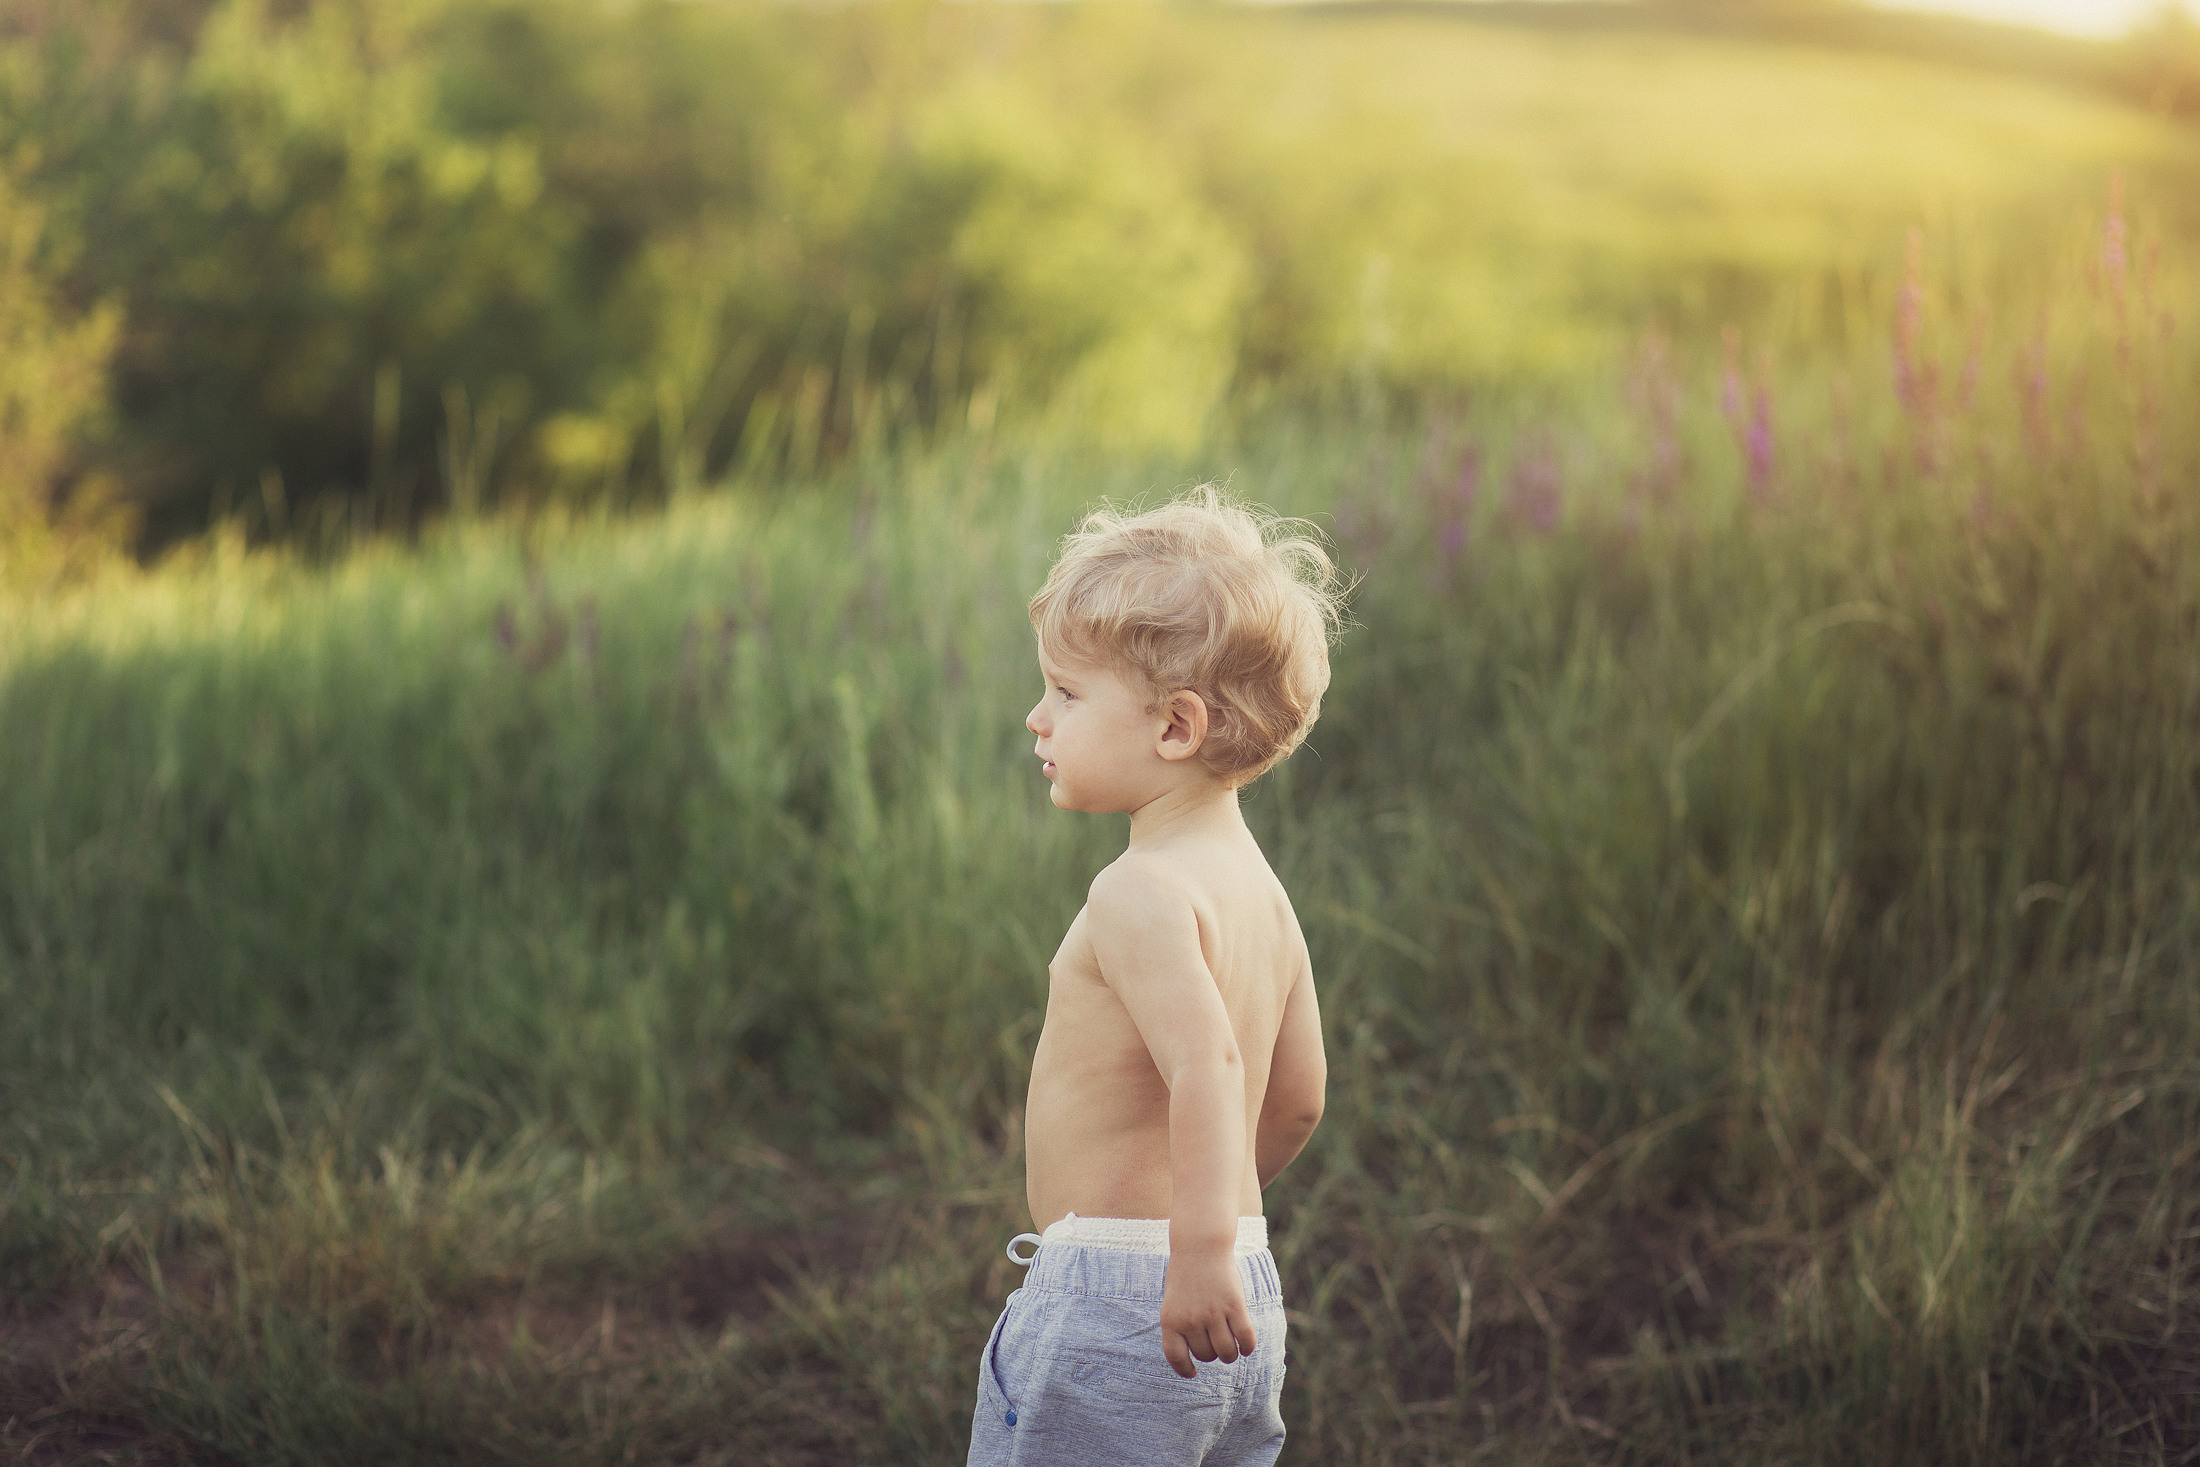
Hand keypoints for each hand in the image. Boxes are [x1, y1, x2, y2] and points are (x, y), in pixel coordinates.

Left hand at [1159, 1248, 1256, 1378]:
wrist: (1200, 1248)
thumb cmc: (1186, 1278)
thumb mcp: (1173, 1304)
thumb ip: (1180, 1329)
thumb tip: (1195, 1359)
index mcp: (1170, 1320)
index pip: (1176, 1357)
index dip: (1185, 1370)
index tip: (1193, 1373)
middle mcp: (1191, 1320)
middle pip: (1205, 1355)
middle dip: (1211, 1353)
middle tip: (1214, 1342)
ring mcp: (1213, 1313)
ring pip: (1226, 1352)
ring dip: (1230, 1354)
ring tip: (1231, 1347)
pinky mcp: (1235, 1306)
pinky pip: (1245, 1338)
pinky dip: (1248, 1347)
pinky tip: (1246, 1346)